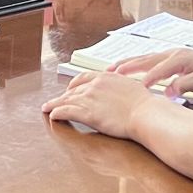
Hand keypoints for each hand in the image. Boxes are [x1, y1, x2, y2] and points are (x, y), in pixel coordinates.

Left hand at [42, 71, 162, 140]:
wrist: (145, 114)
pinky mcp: (86, 112)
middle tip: (55, 101)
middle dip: (63, 96)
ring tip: (46, 108)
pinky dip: (56, 113)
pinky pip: (65, 111)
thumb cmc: (145, 105)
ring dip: (54, 104)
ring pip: (65, 100)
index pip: (83, 78)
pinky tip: (52, 115)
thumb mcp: (132, 88)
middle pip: (72, 90)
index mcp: (105, 77)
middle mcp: (94, 84)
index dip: (74, 85)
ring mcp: (89, 98)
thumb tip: (121, 92)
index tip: (69, 89)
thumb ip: (121, 87)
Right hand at [114, 47, 192, 96]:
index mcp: (180, 59)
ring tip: (110, 69)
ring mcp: (171, 55)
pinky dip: (136, 63)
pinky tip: (129, 69)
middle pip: (145, 59)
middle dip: (126, 66)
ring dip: (127, 63)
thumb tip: (168, 92)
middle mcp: (173, 54)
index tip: (134, 90)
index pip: (158, 70)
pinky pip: (149, 60)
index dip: (146, 79)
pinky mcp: (172, 58)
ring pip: (144, 58)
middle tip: (107, 73)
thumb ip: (186, 85)